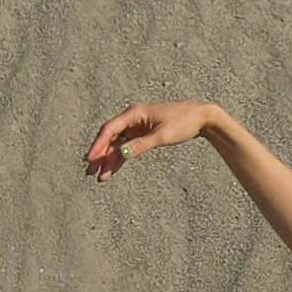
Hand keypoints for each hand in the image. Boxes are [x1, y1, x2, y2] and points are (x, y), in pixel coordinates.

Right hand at [84, 99, 221, 180]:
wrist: (201, 117)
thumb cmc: (183, 122)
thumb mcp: (162, 136)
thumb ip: (141, 145)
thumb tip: (122, 154)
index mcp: (134, 113)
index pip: (109, 129)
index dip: (98, 145)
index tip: (90, 159)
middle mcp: (132, 118)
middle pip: (110, 138)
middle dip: (100, 155)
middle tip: (90, 172)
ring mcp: (136, 126)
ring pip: (117, 144)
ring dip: (109, 159)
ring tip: (101, 177)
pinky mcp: (142, 133)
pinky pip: (127, 146)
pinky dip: (120, 158)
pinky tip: (113, 170)